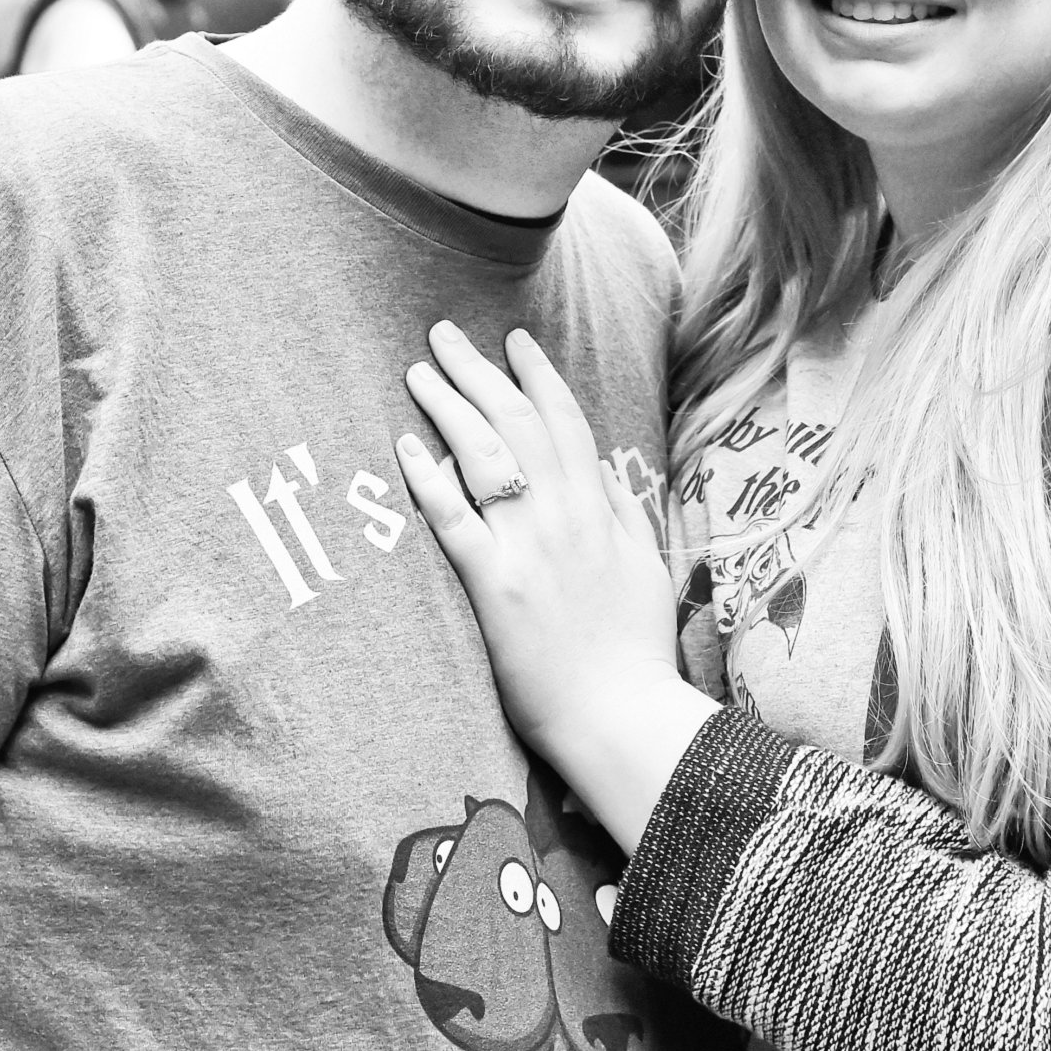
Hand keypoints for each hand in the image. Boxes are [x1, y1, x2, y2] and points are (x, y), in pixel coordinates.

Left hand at [397, 323, 717, 853]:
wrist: (622, 715)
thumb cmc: (635, 651)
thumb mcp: (645, 566)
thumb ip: (622, 512)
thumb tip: (602, 465)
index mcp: (600, 509)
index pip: (566, 422)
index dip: (538, 375)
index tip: (515, 340)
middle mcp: (564, 516)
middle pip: (516, 423)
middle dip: (479, 372)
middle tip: (444, 334)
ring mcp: (527, 547)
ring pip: (483, 456)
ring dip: (448, 407)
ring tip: (418, 373)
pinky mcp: (492, 586)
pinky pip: (454, 520)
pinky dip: (429, 479)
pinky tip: (405, 448)